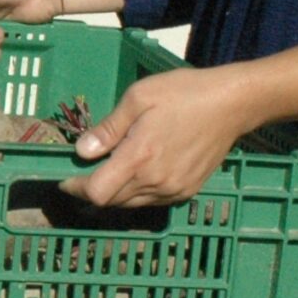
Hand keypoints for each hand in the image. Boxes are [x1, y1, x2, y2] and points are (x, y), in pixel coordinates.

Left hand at [62, 65, 258, 209]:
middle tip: (83, 172)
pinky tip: (136, 174)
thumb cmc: (184, 93)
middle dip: (92, 190)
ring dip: (114, 193)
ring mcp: (173, 190)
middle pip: (111, 201)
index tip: (65, 178)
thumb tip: (82, 151)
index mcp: (140, 158)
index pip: (97, 192)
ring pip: (131, 204)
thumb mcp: (139, 98)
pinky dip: (136, 193)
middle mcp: (156, 181)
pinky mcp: (187, 191)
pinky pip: (152, 201)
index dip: (76, 188)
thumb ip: (108, 128)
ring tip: (108, 171)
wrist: (232, 103)